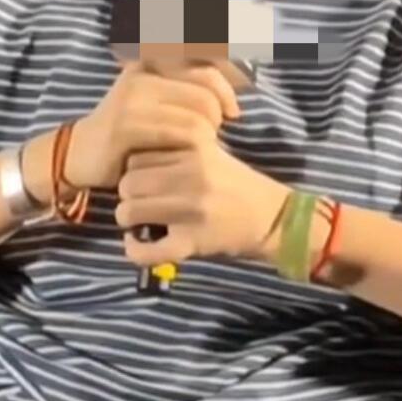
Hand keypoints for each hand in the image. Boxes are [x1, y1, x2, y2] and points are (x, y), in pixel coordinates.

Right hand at [66, 61, 240, 191]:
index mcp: (151, 63)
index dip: (228, 91)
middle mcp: (142, 74)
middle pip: (206, 93)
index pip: (207, 68)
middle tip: (211, 136)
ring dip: (206, 137)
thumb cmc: (126, 134)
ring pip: (197, 115)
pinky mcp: (126, 125)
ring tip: (198, 148)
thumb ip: (186, 89)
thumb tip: (234, 85)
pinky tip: (186, 157)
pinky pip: (179, 133)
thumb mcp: (155, 102)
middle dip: (217, 117)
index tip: (233, 113)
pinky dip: (192, 148)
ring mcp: (133, 98)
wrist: (79, 156)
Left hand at [115, 136, 290, 265]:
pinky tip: (137, 245)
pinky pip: (148, 250)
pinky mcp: (193, 241)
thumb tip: (129, 157)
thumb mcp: (211, 153)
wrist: (273, 218)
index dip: (134, 169)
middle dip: (128, 195)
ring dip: (129, 220)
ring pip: (130, 212)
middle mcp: (191, 177)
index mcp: (194, 150)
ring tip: (140, 222)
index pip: (136, 156)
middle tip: (140, 202)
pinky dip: (135, 251)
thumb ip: (175, 149)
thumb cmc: (237, 184)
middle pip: (128, 183)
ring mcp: (191, 210)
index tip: (144, 180)